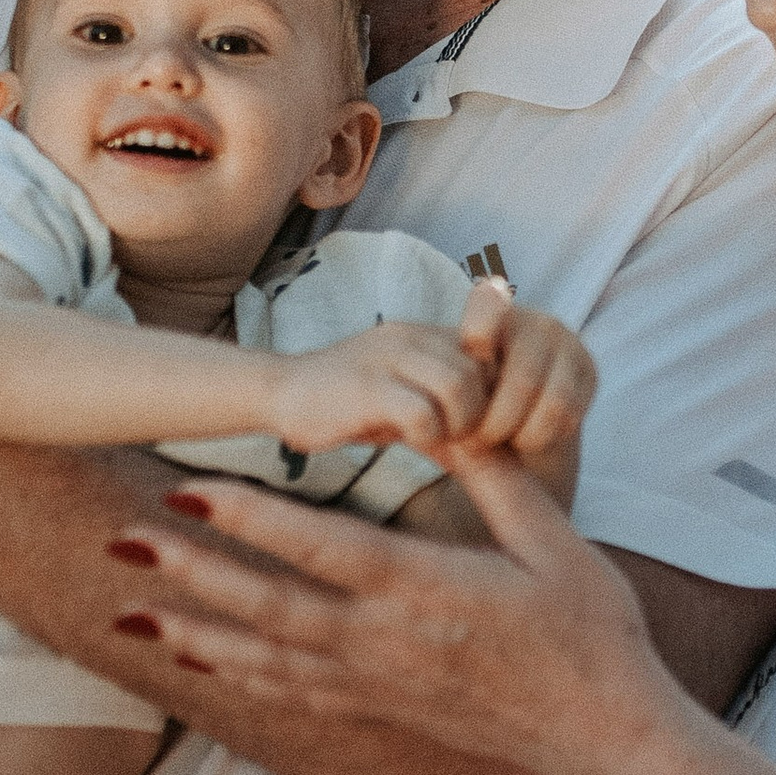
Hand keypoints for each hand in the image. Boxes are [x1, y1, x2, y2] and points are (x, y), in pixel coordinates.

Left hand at [112, 453, 662, 774]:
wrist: (603, 736)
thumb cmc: (589, 632)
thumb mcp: (555, 540)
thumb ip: (497, 478)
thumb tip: (455, 416)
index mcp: (425, 588)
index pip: (318, 547)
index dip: (248, 519)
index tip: (188, 490)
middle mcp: (385, 640)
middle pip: (268, 604)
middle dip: (191, 572)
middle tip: (122, 542)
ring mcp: (376, 681)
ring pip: (265, 656)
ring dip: (192, 631)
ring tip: (126, 614)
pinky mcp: (379, 707)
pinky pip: (292, 693)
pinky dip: (236, 675)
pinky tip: (196, 660)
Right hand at [267, 319, 494, 461]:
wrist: (277, 393)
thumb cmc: (346, 401)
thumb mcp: (403, 386)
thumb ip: (445, 393)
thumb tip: (497, 428)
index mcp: (423, 334)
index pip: (488, 353)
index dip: (492, 394)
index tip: (475, 422)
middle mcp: (410, 336)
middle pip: (481, 370)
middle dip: (479, 413)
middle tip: (458, 437)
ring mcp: (387, 358)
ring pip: (459, 385)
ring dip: (458, 423)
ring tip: (436, 438)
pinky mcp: (366, 388)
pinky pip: (422, 413)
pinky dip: (427, 435)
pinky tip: (410, 441)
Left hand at [453, 294, 595, 484]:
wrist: (513, 424)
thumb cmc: (469, 404)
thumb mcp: (448, 393)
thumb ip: (444, 385)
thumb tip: (424, 403)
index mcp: (493, 313)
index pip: (489, 304)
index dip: (480, 330)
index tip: (470, 357)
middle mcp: (536, 321)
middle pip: (521, 380)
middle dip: (496, 423)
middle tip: (479, 441)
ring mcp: (568, 344)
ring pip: (551, 403)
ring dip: (523, 434)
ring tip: (505, 441)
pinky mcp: (590, 371)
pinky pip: (571, 414)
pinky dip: (546, 435)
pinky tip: (528, 438)